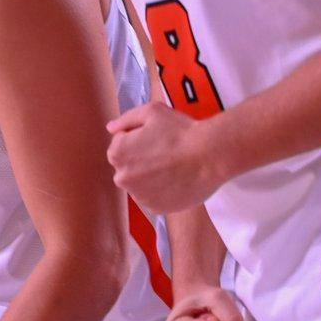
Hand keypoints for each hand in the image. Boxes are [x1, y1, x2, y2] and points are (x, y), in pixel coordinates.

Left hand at [106, 103, 224, 214]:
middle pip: (128, 166)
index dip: (139, 139)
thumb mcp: (152, 112)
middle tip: (165, 152)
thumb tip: (111, 128)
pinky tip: (176, 179)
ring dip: (150, 177)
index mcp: (117, 153)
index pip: (121, 145)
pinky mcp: (157, 208)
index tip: (156, 138)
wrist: (210, 156)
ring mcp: (139, 196)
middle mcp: (122, 178)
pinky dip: (162, 191)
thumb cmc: (181, 131)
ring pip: (141, 184)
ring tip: (173, 166)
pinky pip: (154, 198)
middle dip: (141, 159)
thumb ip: (126, 119)